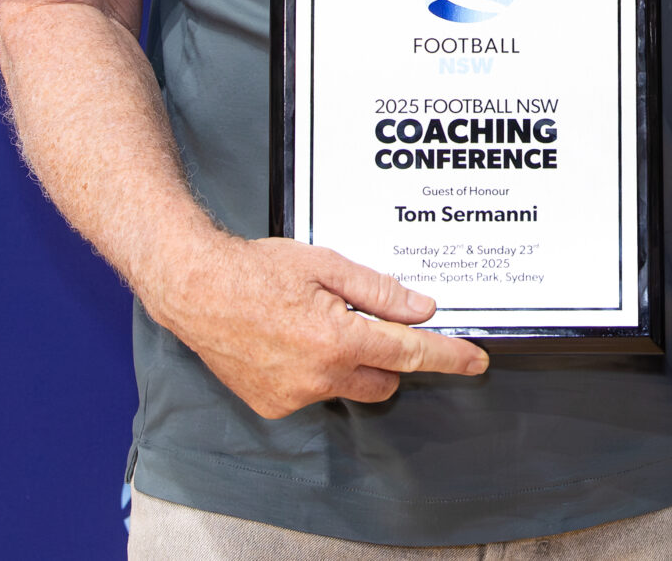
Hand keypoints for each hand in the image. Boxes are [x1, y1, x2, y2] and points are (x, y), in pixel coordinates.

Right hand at [145, 233, 489, 418]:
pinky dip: (316, 373)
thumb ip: (378, 291)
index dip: (448, 357)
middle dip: (388, 356)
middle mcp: (319, 376)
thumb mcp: (326, 265)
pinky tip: (291, 342)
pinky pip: (315, 394)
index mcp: (338, 339)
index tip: (476, 362)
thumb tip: (422, 309)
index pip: (410, 354)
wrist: (194, 289)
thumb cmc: (255, 270)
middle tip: (366, 322)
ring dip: (350, 365)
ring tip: (317, 325)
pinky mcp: (273, 406)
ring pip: (350, 388)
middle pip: (385, 380)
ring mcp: (294, 396)